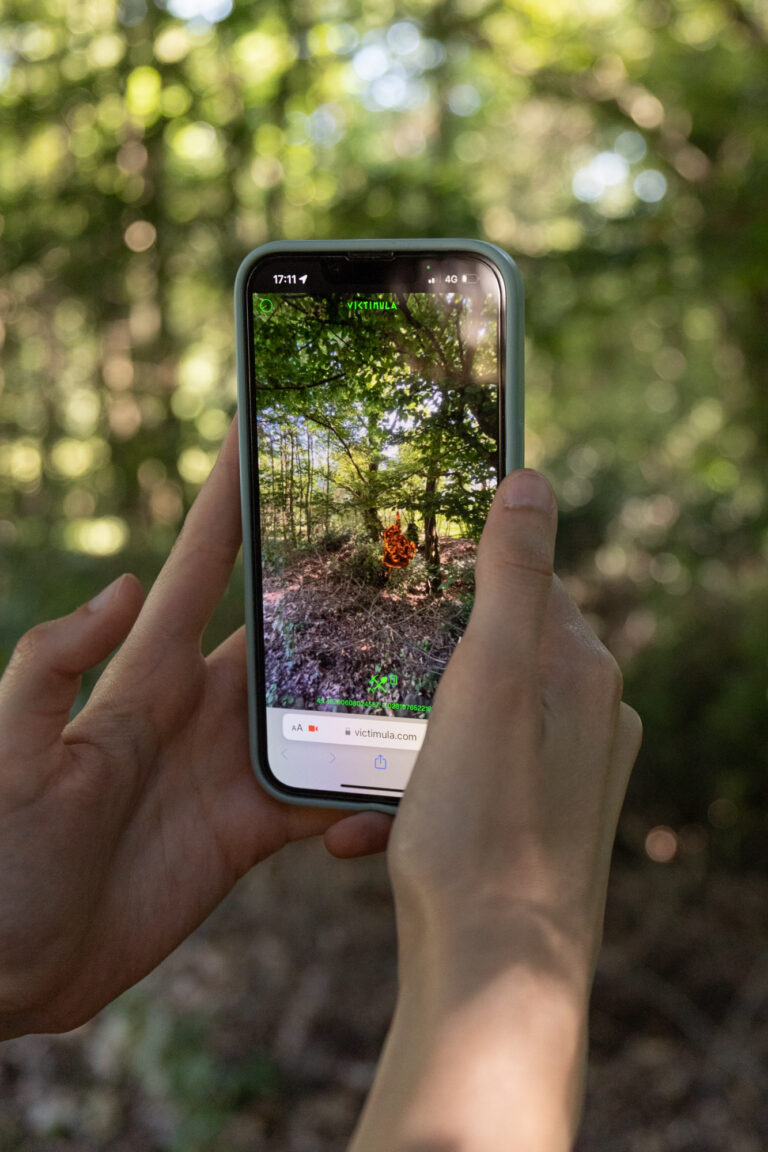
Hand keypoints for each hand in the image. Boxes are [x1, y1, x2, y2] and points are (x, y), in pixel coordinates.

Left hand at [0, 418, 391, 1039]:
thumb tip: (127, 582)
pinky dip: (357, 787)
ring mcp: (229, 771)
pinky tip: (395, 783)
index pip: (198, 574)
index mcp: (145, 680)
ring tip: (428, 665)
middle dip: (332, 589)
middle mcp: (198, 713)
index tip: (254, 439)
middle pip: (283, 635)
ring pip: (318, 711)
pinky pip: (317, 795)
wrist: (7, 967)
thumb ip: (55, 664)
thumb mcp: (14, 750)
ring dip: (364, 691)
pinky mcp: (247, 832)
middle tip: (396, 547)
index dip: (224, 507)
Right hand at [352, 469, 641, 1151]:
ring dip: (409, 736)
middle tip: (365, 683)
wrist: (493, 973)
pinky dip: (421, 789)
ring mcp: (567, 777)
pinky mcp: (537, 825)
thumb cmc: (486, 823)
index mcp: (585, 674)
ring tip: (359, 769)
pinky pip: (472, 781)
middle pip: (495, 654)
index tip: (402, 585)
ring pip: (473, 722)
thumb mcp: (492, 678)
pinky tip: (371, 824)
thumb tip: (532, 481)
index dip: (460, 580)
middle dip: (422, 666)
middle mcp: (590, 721)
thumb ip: (514, 577)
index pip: (528, 586)